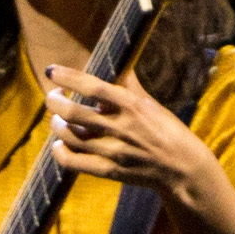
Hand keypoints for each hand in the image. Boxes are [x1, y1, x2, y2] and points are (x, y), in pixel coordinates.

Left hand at [44, 63, 212, 204]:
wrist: (182, 169)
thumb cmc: (168, 131)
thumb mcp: (151, 104)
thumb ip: (129, 85)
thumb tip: (120, 62)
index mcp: (130, 105)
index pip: (92, 86)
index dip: (69, 77)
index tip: (52, 71)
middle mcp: (119, 127)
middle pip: (73, 112)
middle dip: (55, 102)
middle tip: (53, 97)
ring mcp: (113, 151)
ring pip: (70, 136)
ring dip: (57, 125)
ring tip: (57, 120)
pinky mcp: (109, 171)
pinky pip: (74, 163)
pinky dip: (60, 153)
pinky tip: (59, 145)